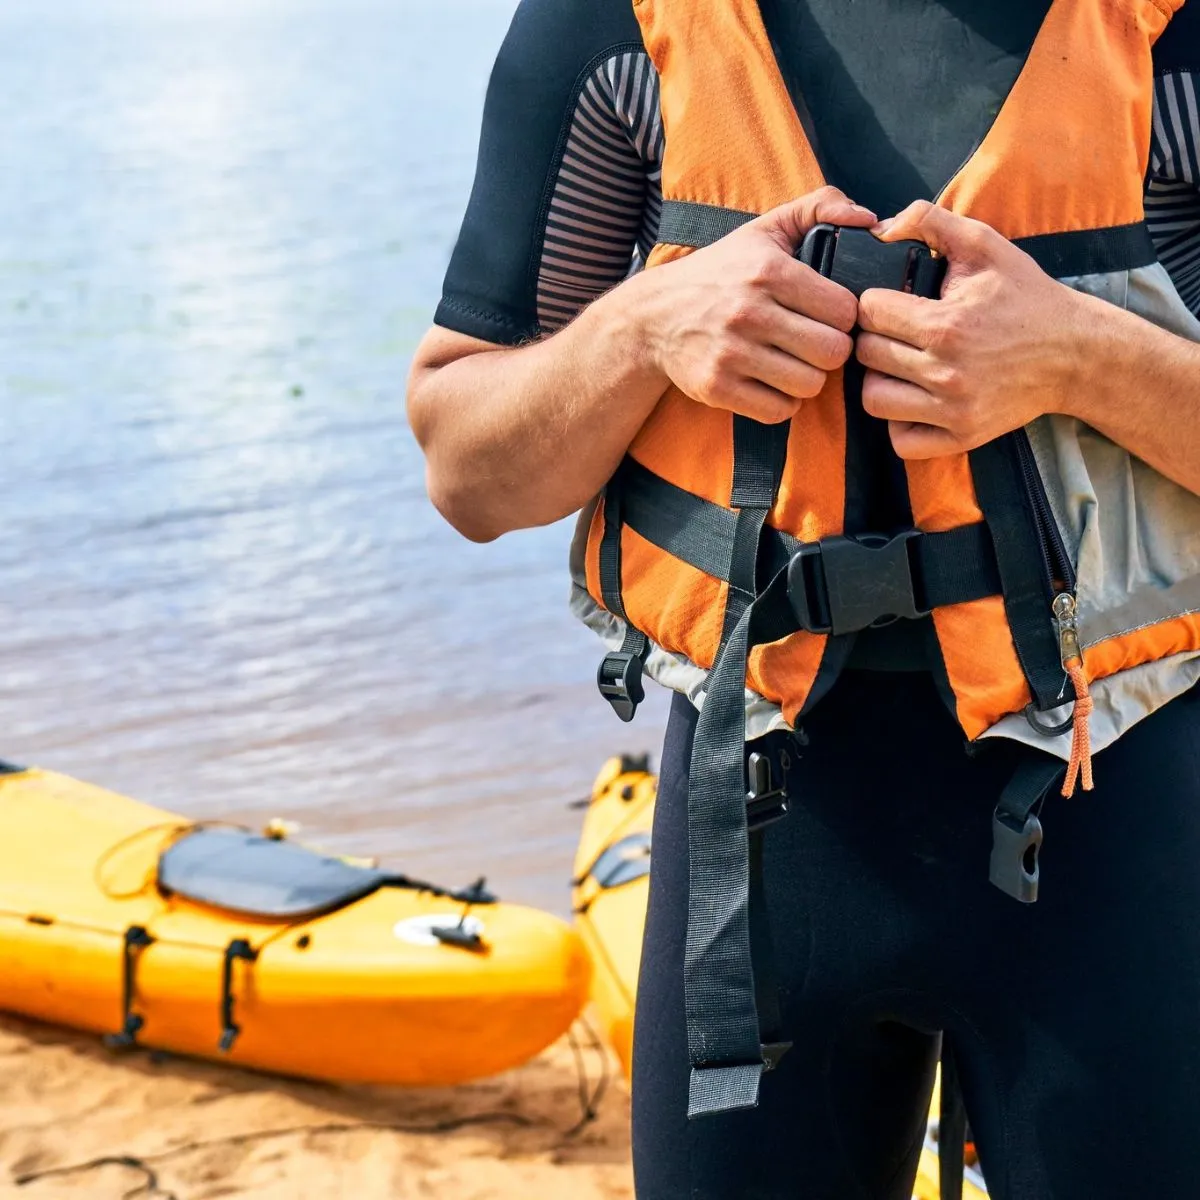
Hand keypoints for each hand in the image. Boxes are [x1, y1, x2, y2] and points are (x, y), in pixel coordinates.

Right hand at [637, 187, 876, 422]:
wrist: (652, 317)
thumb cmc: (720, 273)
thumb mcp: (764, 229)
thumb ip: (819, 207)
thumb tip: (871, 219)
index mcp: (768, 271)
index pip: (844, 310)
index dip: (844, 317)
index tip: (828, 316)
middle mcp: (748, 312)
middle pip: (832, 353)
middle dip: (830, 351)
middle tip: (814, 343)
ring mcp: (730, 354)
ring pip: (808, 385)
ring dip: (807, 378)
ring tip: (793, 363)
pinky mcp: (716, 387)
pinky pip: (778, 411)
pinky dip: (782, 402)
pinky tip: (772, 383)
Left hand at [856, 201, 1090, 457]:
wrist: (1076, 354)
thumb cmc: (1026, 297)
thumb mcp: (986, 245)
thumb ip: (931, 221)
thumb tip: (880, 228)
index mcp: (946, 325)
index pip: (869, 313)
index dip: (875, 302)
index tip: (892, 302)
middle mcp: (945, 372)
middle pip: (867, 356)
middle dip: (876, 338)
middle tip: (898, 332)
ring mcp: (952, 410)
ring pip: (873, 400)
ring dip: (880, 381)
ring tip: (901, 366)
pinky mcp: (961, 437)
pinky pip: (901, 441)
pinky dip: (900, 423)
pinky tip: (914, 400)